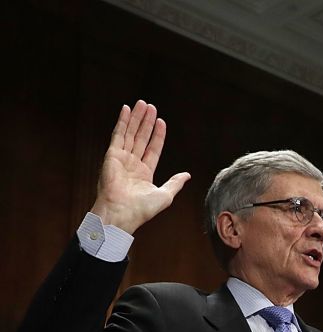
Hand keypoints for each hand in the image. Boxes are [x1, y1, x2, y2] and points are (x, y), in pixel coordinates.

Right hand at [91, 100, 190, 233]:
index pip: (153, 149)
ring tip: (142, 103)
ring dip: (136, 118)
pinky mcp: (112, 155)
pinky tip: (126, 109)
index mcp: (144, 174)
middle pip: (141, 138)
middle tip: (151, 106)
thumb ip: (175, 183)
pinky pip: (118, 134)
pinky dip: (122, 121)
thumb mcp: (165, 195)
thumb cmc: (142, 209)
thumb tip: (187, 175)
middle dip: (146, 122)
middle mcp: (132, 164)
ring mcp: (122, 158)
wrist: (122, 213)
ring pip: (131, 133)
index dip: (158, 135)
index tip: (162, 122)